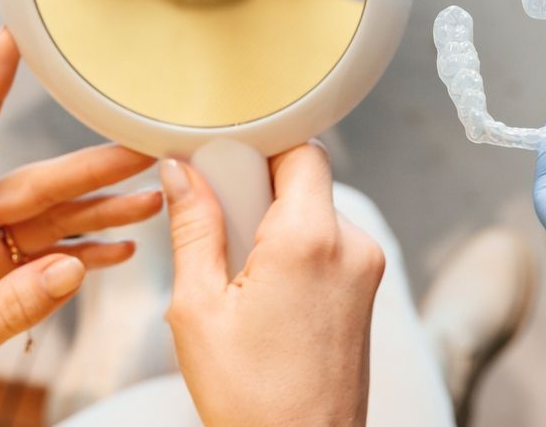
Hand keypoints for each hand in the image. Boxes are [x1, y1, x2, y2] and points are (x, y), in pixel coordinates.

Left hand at [0, 29, 161, 424]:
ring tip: (152, 199)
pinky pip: (55, 259)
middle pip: (39, 187)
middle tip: (140, 148)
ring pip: (56, 221)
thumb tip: (70, 268)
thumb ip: (10, 306)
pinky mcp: (4, 285)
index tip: (14, 34)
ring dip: (105, 211)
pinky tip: (123, 248)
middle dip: (92, 168)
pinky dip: (90, 252)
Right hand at [161, 144, 383, 426]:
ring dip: (273, 221)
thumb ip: (193, 226)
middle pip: (303, 177)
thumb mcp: (199, 307)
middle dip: (256, 188)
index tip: (217, 168)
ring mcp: (365, 269)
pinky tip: (263, 293)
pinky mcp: (365, 290)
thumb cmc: (250, 398)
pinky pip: (326, 241)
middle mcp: (351, 245)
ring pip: (312, 209)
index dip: (256, 147)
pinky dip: (292, 248)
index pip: (298, 147)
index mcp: (310, 240)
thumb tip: (179, 170)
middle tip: (219, 231)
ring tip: (238, 276)